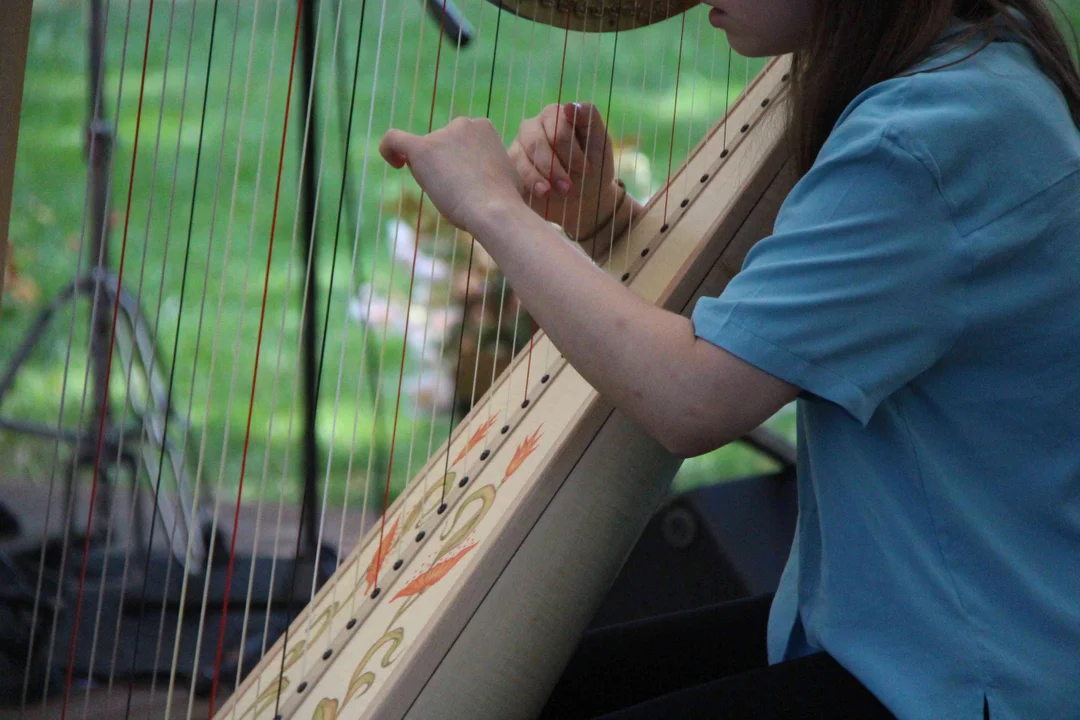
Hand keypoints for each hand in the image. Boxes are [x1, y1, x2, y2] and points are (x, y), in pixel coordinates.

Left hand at [379, 117, 526, 233]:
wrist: (495, 209)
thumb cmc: (505, 200)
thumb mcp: (507, 175)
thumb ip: (492, 167)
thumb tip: (487, 176)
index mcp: (483, 127)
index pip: (461, 141)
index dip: (460, 162)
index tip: (467, 181)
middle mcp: (462, 124)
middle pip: (441, 144)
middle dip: (445, 166)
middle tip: (458, 192)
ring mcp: (442, 135)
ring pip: (424, 152)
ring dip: (430, 172)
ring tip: (446, 194)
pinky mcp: (421, 149)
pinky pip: (394, 140)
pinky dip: (388, 149)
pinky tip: (395, 164)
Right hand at [509, 102, 618, 239]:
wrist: (580, 199)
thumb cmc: (592, 167)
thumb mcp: (600, 144)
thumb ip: (590, 119)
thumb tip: (569, 106)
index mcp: (555, 114)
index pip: (558, 126)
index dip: (572, 151)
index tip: (586, 168)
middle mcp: (533, 125)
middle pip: (539, 141)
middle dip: (557, 167)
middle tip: (570, 187)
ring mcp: (519, 144)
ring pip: (525, 156)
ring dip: (545, 176)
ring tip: (560, 192)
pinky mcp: (510, 164)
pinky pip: (516, 170)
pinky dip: (532, 183)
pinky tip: (544, 193)